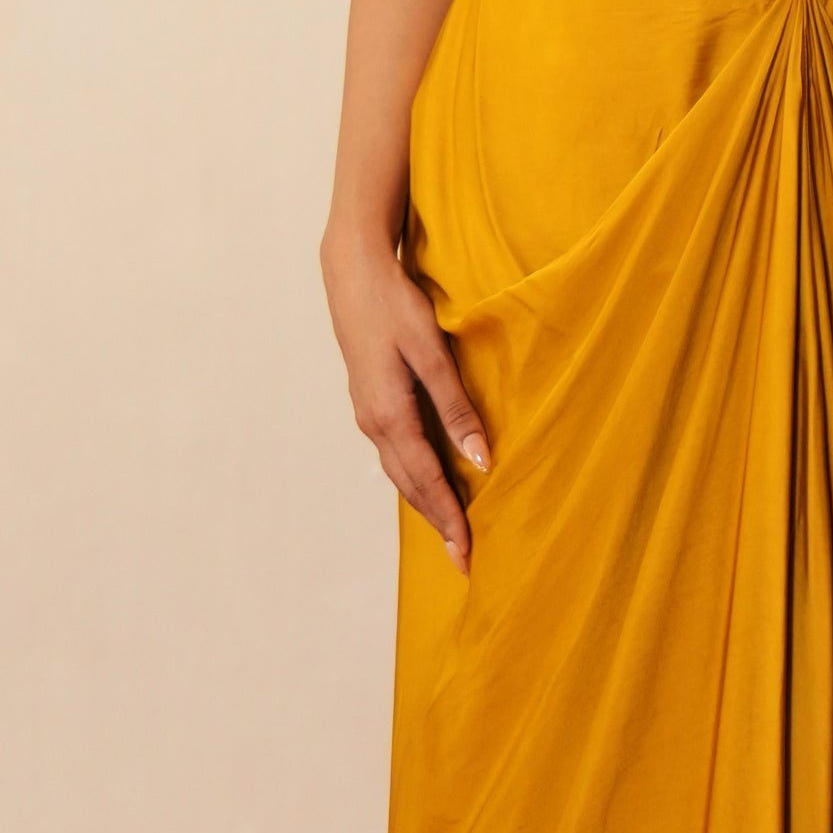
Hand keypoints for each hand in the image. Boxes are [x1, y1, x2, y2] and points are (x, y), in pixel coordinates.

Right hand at [322, 229, 487, 573]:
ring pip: (401, 472)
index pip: (427, 482)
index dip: (450, 520)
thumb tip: (480, 460)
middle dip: (438, 524)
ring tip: (451, 530)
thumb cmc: (395, 306)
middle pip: (411, 487)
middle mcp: (374, 424)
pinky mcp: (370, 402)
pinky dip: (416, 476)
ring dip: (426, 503)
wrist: (352, 273)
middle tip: (463, 559)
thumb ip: (456, 408)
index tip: (468, 554)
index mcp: (389, 417)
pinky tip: (431, 481)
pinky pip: (396, 453)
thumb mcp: (433, 353)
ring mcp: (368, 414)